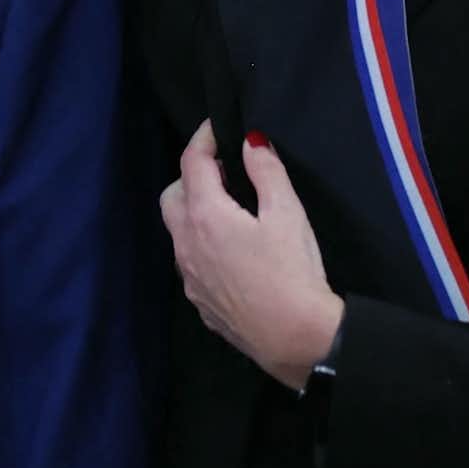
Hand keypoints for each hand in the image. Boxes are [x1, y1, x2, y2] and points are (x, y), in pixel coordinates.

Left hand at [159, 123, 343, 392]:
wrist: (296, 340)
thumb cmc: (293, 272)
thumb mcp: (287, 214)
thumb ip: (266, 172)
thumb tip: (251, 142)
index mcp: (204, 216)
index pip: (192, 163)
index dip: (203, 138)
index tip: (217, 127)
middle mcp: (185, 245)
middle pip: (172, 196)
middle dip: (191, 177)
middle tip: (225, 173)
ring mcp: (189, 277)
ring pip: (177, 232)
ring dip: (194, 212)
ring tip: (230, 210)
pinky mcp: (200, 303)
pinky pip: (190, 262)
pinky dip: (202, 244)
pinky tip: (231, 251)